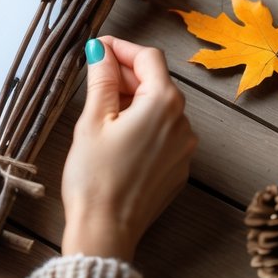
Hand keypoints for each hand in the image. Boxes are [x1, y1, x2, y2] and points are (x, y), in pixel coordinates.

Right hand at [61, 36, 195, 261]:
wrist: (105, 230)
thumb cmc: (95, 177)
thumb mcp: (93, 119)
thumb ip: (101, 78)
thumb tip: (101, 50)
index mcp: (163, 104)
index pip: (148, 58)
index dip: (121, 47)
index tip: (98, 47)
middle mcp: (183, 123)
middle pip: (156, 82)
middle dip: (126, 74)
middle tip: (94, 76)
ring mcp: (184, 149)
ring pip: (160, 108)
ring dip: (133, 100)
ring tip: (101, 108)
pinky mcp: (178, 169)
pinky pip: (163, 133)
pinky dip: (142, 124)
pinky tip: (116, 135)